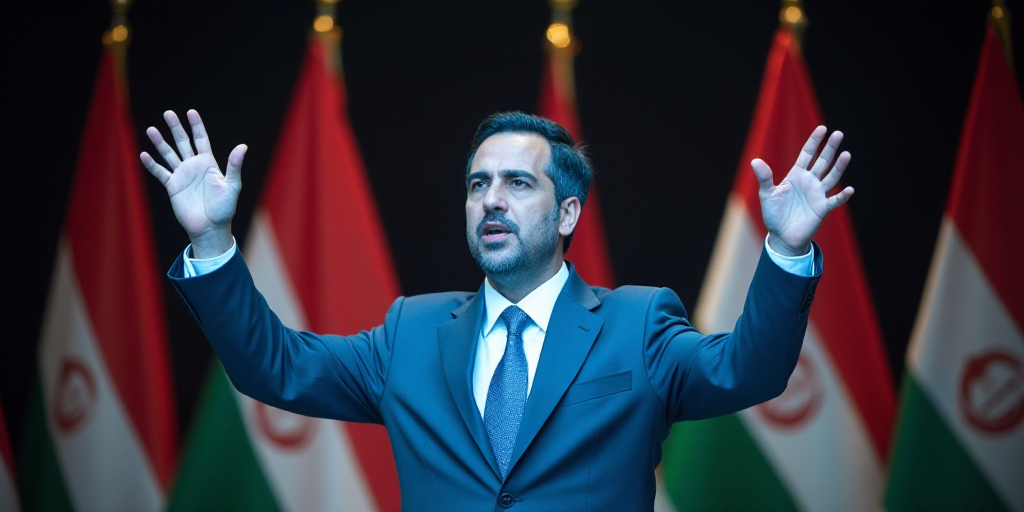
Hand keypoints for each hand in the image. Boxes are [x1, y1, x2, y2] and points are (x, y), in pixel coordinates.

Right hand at [140, 110, 246, 257]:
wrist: (210, 228)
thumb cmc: (224, 208)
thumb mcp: (232, 186)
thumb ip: (234, 166)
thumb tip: (243, 146)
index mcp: (209, 164)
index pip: (201, 140)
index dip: (196, 126)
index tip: (191, 112)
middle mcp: (194, 167)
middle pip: (183, 142)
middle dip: (176, 128)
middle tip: (168, 113)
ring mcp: (182, 176)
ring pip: (169, 154)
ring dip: (160, 142)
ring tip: (151, 129)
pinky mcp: (172, 187)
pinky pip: (160, 173)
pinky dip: (152, 165)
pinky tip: (144, 155)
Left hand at [752, 126, 853, 255]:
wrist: (782, 236)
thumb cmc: (774, 214)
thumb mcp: (767, 195)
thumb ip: (764, 178)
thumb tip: (754, 161)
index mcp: (796, 175)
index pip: (807, 154)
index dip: (814, 142)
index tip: (822, 129)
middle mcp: (810, 182)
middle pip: (822, 162)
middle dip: (830, 148)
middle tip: (838, 134)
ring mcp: (817, 194)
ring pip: (831, 177)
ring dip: (839, 167)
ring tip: (846, 154)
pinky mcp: (822, 209)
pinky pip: (835, 201)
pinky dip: (842, 196)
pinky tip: (849, 189)